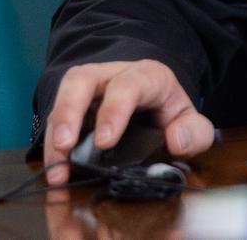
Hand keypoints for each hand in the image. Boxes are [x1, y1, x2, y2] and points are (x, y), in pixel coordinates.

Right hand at [42, 60, 214, 186]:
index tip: (104, 142)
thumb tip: (175, 141)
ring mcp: (88, 90)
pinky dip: (51, 146)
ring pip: (63, 97)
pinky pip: (55, 120)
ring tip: (56, 167)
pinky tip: (55, 170)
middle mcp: (112, 76)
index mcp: (147, 76)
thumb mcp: (190, 121)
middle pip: (83, 80)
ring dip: (54, 133)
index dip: (114, 110)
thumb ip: (195, 132)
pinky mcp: (72, 107)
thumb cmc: (170, 113)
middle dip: (69, 111)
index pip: (129, 84)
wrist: (155, 107)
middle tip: (65, 145)